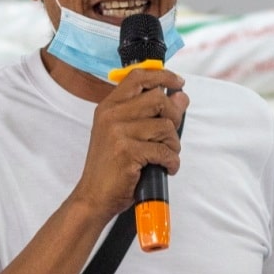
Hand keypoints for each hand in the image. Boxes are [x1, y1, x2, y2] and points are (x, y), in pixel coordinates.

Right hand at [70, 67, 187, 224]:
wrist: (93, 197)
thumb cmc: (111, 168)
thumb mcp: (126, 135)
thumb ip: (152, 114)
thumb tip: (180, 96)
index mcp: (109, 107)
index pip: (138, 77)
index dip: (163, 76)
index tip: (178, 83)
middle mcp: (111, 115)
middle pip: (158, 99)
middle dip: (174, 117)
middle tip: (171, 136)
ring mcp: (118, 132)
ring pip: (165, 126)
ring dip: (174, 145)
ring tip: (167, 156)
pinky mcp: (128, 151)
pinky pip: (164, 150)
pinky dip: (172, 161)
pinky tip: (166, 168)